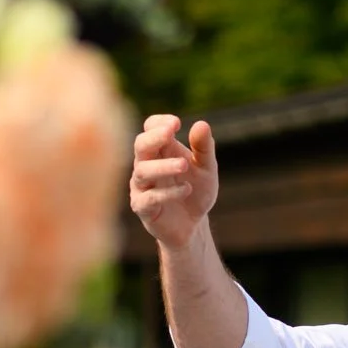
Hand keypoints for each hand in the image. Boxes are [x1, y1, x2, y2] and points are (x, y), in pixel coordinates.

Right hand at [129, 115, 219, 250]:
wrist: (193, 225)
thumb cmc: (196, 191)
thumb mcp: (207, 169)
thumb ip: (204, 148)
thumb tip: (202, 124)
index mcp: (161, 150)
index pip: (151, 127)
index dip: (160, 123)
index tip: (176, 123)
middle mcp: (146, 164)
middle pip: (140, 145)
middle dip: (154, 137)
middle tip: (170, 133)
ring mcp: (142, 186)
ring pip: (142, 171)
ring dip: (163, 166)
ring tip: (185, 165)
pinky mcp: (143, 207)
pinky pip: (149, 198)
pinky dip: (168, 193)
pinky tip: (186, 190)